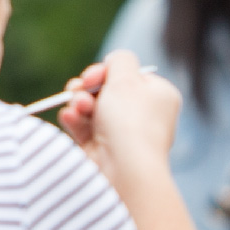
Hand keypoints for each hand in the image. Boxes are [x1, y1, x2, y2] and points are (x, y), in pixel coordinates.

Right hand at [59, 52, 181, 180]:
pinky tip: (70, 117)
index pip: (129, 75)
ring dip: (78, 102)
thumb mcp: (126, 78)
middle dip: (87, 87)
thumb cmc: (130, 121)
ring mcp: (123, 135)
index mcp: (159, 96)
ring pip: (91, 108)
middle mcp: (144, 116)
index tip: (93, 77)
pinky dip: (74, 120)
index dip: (107, 72)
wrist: (125, 170)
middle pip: (107, 90)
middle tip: (80, 88)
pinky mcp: (102, 151)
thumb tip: (115, 60)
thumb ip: (120, 60)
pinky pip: (83, 128)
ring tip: (78, 107)